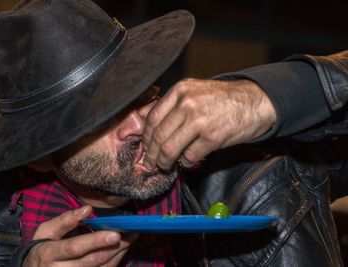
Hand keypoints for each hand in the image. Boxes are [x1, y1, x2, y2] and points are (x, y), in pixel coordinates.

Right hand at [23, 206, 137, 266]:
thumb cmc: (42, 249)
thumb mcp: (46, 231)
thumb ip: (65, 220)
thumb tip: (87, 209)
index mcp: (50, 253)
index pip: (76, 247)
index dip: (96, 241)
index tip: (115, 233)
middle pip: (94, 260)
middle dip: (116, 246)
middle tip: (133, 233)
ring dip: (119, 253)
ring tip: (131, 238)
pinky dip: (114, 261)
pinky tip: (121, 249)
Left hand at [142, 78, 275, 170]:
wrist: (256, 101)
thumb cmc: (224, 99)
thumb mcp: (195, 92)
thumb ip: (172, 105)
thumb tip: (148, 125)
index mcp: (180, 90)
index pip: (152, 118)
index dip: (145, 137)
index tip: (144, 148)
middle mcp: (187, 103)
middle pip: (158, 135)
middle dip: (151, 154)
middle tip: (150, 164)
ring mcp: (200, 120)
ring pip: (170, 148)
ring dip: (165, 162)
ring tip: (165, 166)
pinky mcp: (213, 137)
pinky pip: (190, 156)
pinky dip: (186, 163)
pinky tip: (188, 162)